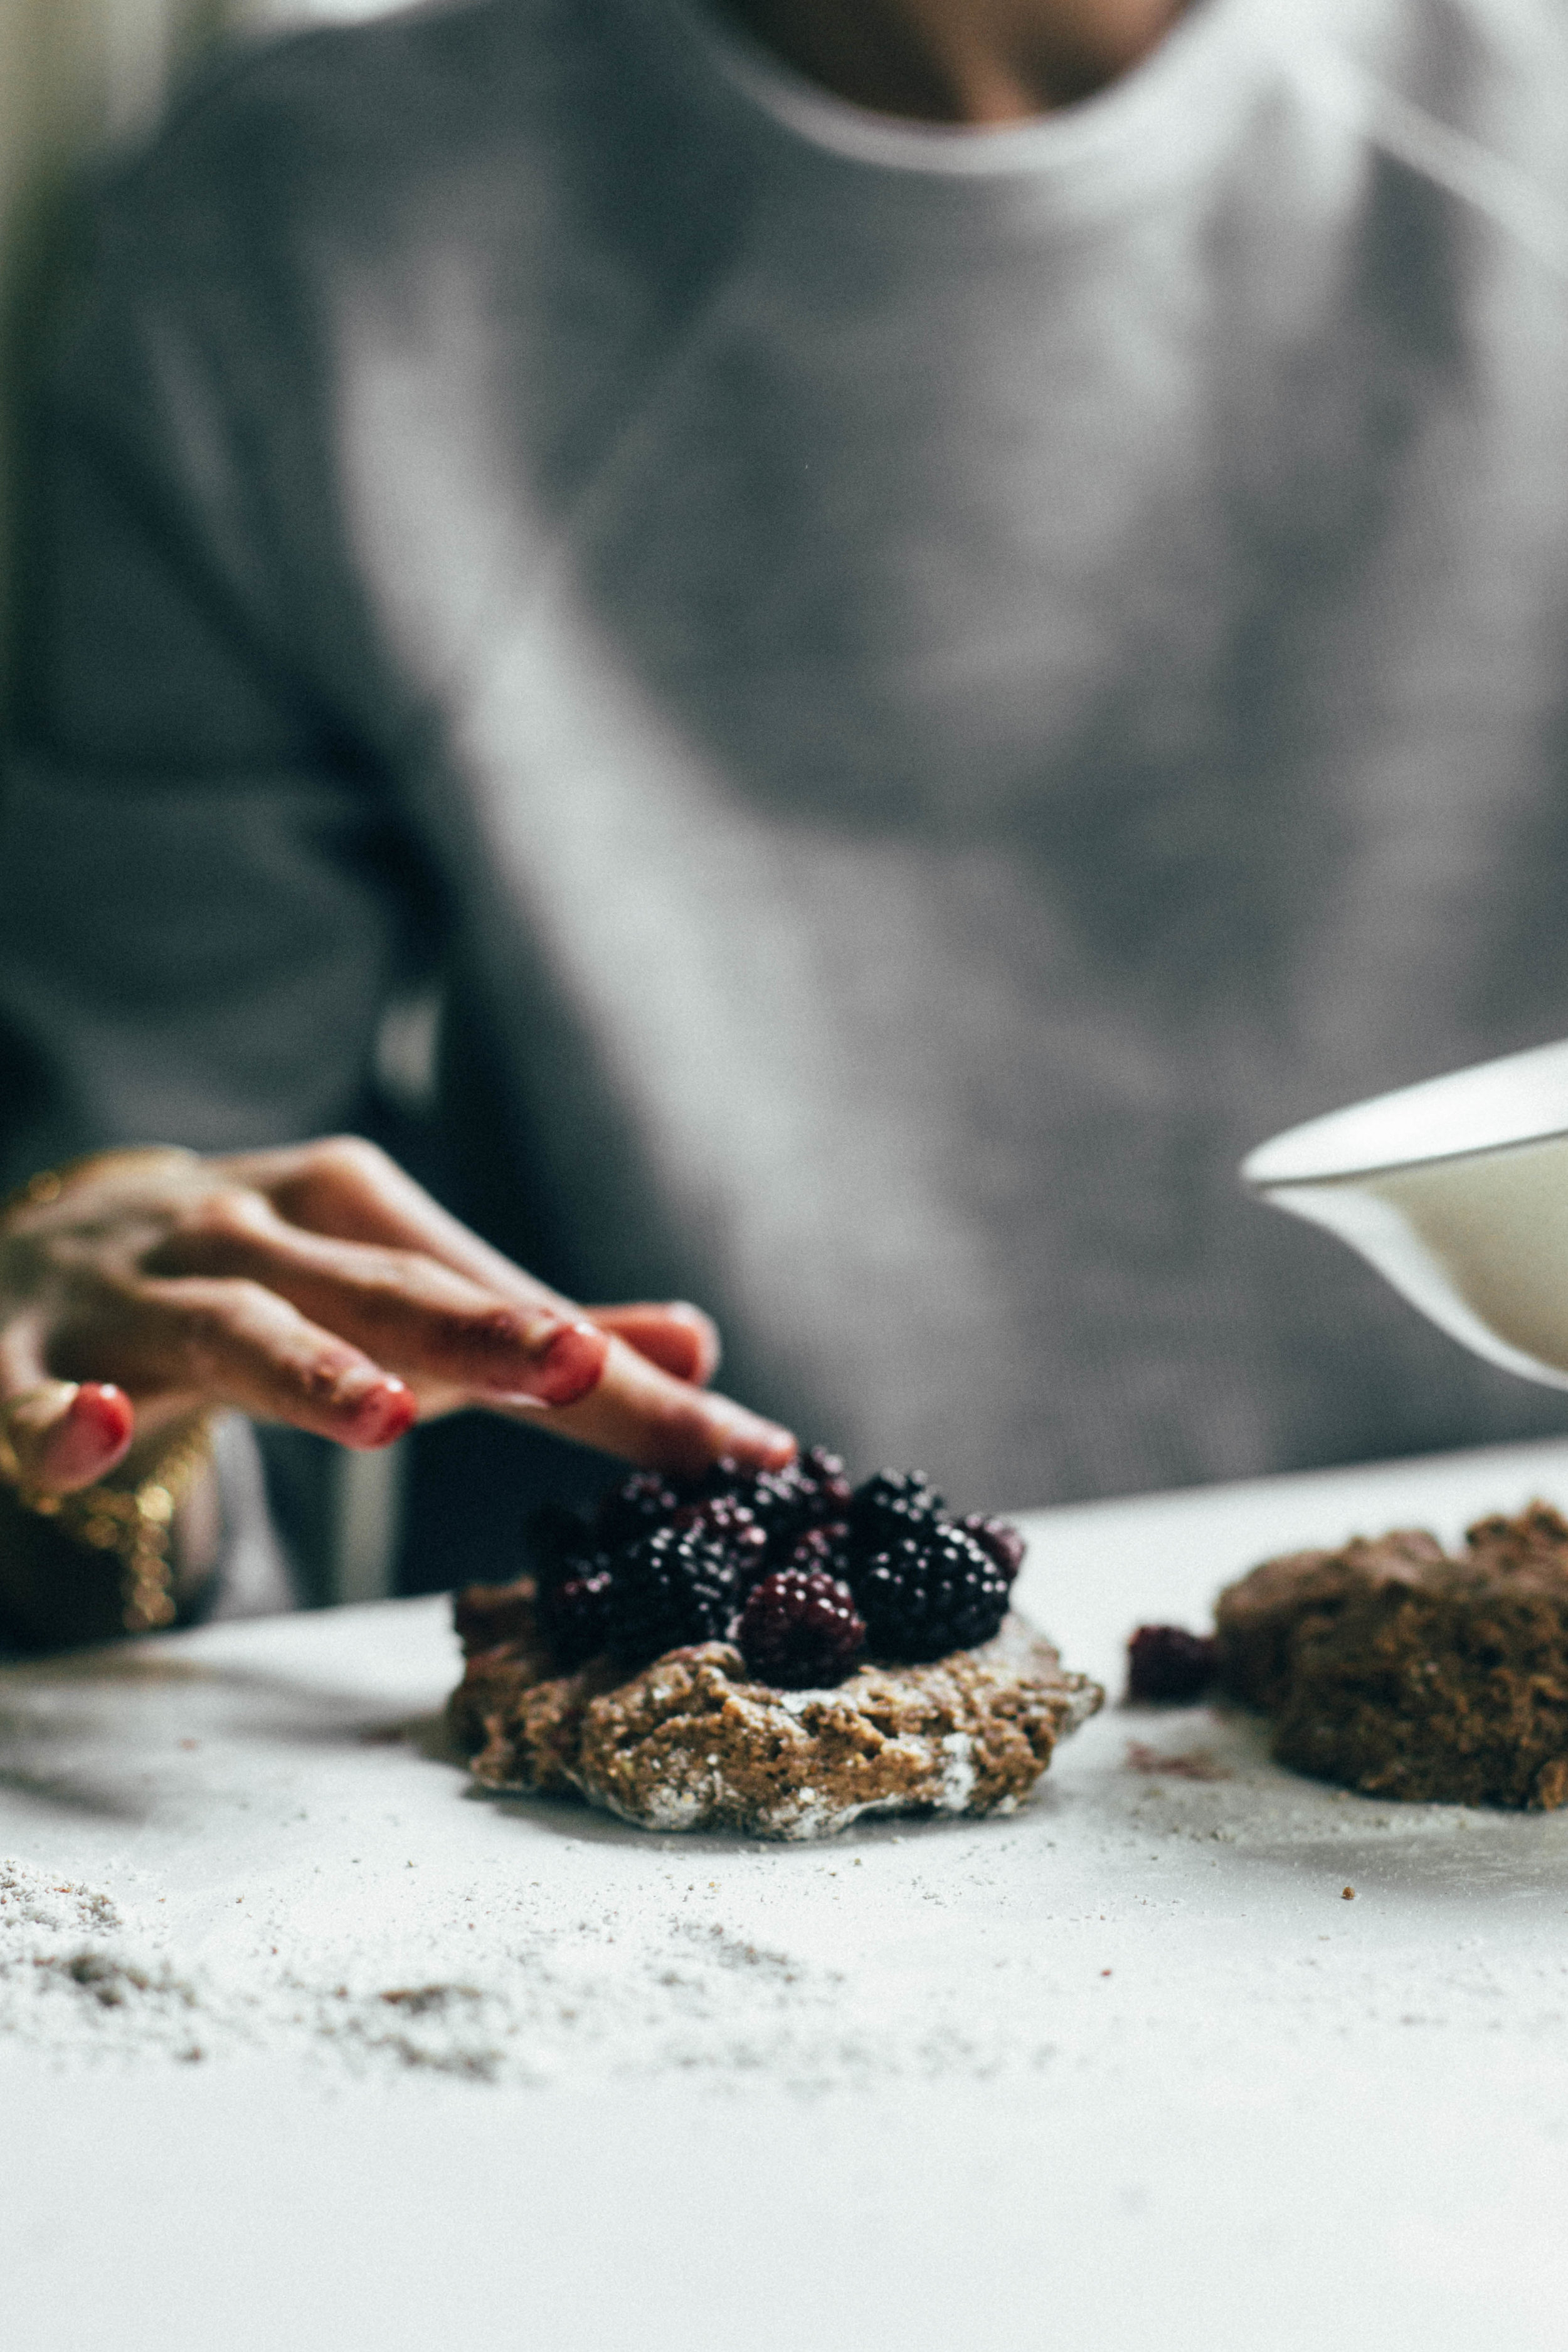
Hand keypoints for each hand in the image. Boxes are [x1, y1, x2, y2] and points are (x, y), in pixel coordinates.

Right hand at [0, 1138, 795, 1497]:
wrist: (38, 1241)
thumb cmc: (254, 1274)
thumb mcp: (388, 1286)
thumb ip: (531, 1328)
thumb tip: (700, 1349)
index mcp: (350, 1207)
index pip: (500, 1297)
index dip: (618, 1376)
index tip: (740, 1444)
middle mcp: (252, 1234)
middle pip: (382, 1291)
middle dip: (482, 1328)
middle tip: (576, 1366)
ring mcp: (134, 1294)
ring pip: (227, 1327)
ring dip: (303, 1367)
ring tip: (383, 1415)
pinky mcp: (18, 1356)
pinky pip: (29, 1393)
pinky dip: (58, 1418)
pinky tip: (92, 1435)